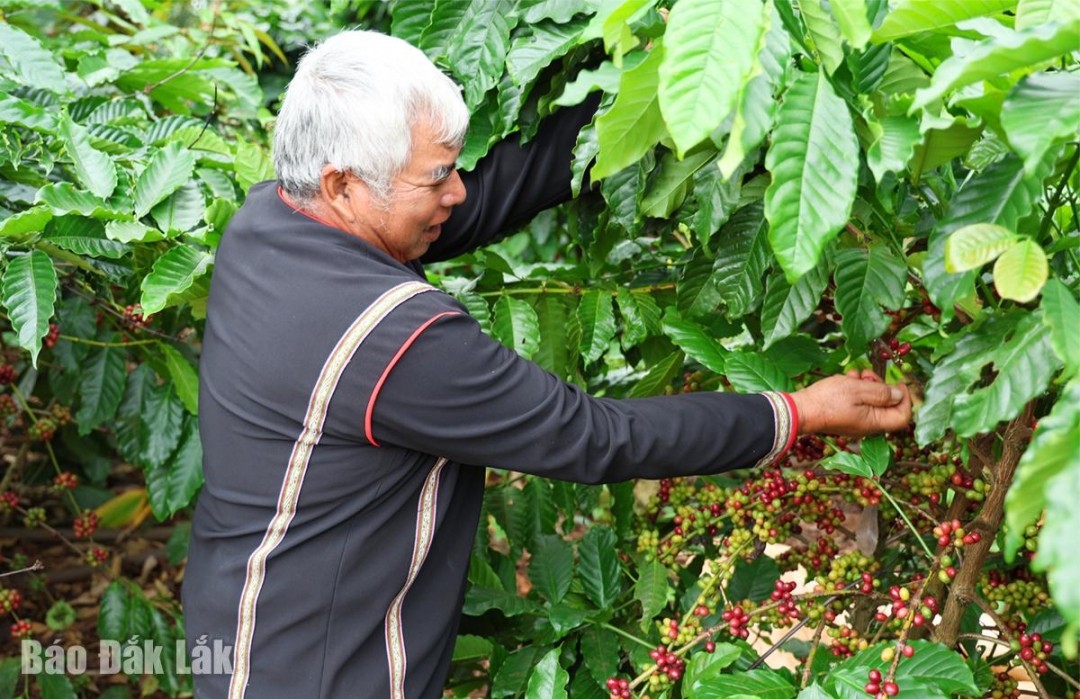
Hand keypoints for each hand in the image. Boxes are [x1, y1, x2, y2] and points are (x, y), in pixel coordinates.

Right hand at [789, 370, 911, 437]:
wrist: (800, 410)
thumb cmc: (828, 400)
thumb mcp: (857, 390)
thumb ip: (881, 392)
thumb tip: (899, 395)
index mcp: (874, 423)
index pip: (902, 416)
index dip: (906, 399)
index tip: (899, 382)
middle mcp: (867, 426)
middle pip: (887, 406)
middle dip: (881, 387)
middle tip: (869, 374)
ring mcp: (855, 422)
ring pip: (871, 402)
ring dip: (866, 385)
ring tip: (854, 375)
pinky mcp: (844, 416)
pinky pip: (858, 403)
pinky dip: (855, 390)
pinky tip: (845, 380)